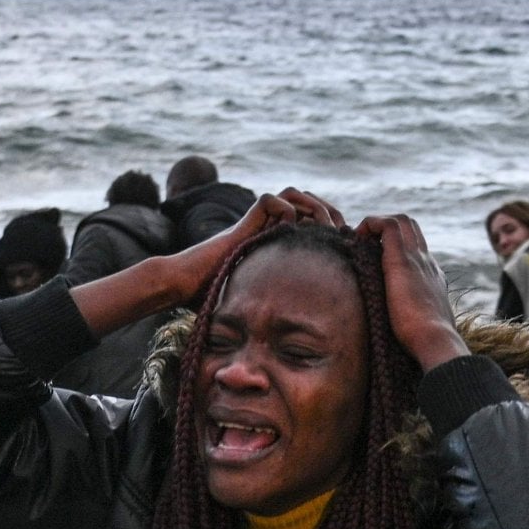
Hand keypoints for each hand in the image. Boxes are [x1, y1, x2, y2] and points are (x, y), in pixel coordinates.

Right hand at [164, 188, 345, 299]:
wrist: (184, 287)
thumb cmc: (213, 300)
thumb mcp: (260, 302)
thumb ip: (279, 306)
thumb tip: (306, 335)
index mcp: (277, 244)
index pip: (312, 220)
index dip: (331, 227)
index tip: (345, 245)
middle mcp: (268, 230)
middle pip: (307, 201)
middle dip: (328, 213)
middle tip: (340, 233)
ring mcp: (256, 225)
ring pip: (292, 194)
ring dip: (311, 206)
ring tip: (322, 228)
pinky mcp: (243, 223)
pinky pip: (269, 201)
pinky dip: (284, 211)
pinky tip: (288, 232)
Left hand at [356, 213, 468, 371]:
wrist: (435, 341)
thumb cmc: (422, 344)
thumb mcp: (417, 328)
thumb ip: (408, 323)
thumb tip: (395, 336)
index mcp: (432, 279)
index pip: (416, 253)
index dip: (394, 249)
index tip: (373, 259)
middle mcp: (427, 264)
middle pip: (411, 229)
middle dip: (387, 229)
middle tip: (365, 244)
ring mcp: (417, 259)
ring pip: (402, 222)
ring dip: (378, 224)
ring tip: (359, 239)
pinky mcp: (403, 260)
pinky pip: (388, 225)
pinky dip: (371, 224)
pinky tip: (357, 237)